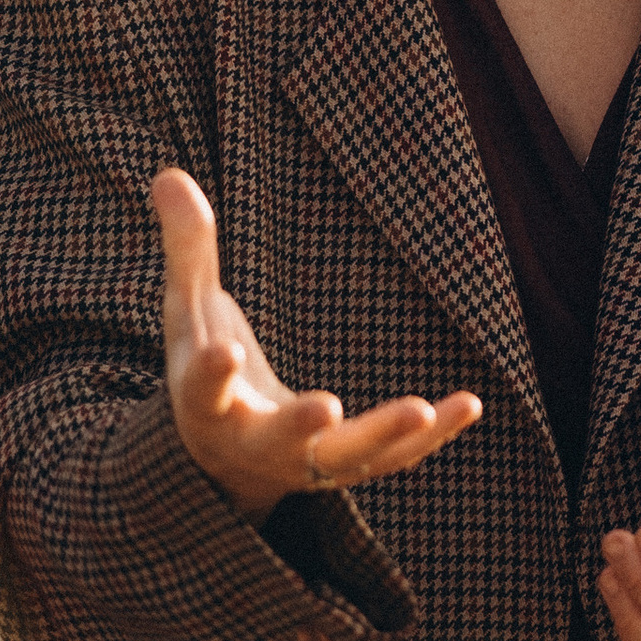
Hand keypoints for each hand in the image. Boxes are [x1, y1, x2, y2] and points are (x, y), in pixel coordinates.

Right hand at [152, 168, 482, 526]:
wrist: (226, 451)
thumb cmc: (207, 361)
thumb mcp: (189, 308)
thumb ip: (187, 247)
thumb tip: (170, 174)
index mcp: (204, 404)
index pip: (202, 391)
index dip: (210, 376)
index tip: (223, 355)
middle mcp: (252, 443)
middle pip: (277, 441)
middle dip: (301, 426)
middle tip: (329, 407)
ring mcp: (303, 462)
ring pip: (345, 460)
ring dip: (386, 437)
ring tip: (427, 408)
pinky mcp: (346, 466)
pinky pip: (392, 460)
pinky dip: (430, 440)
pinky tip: (470, 404)